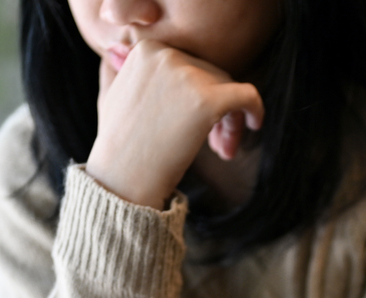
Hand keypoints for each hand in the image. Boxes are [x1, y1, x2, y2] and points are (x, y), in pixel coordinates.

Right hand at [86, 39, 263, 208]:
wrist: (122, 180)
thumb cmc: (117, 145)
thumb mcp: (109, 95)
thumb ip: (120, 67)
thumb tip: (119, 48)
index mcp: (147, 48)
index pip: (190, 63)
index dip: (196, 91)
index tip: (192, 121)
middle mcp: (167, 54)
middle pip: (211, 75)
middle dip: (215, 107)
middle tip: (213, 142)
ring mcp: (187, 76)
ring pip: (227, 88)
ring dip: (228, 118)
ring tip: (220, 148)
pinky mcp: (207, 100)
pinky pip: (246, 96)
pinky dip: (255, 108)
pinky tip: (255, 123)